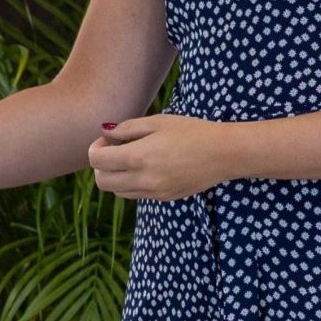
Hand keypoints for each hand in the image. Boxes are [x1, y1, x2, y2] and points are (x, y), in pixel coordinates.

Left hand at [88, 114, 231, 199]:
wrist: (224, 154)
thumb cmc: (192, 131)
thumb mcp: (158, 122)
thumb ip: (128, 128)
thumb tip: (105, 132)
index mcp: (139, 157)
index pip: (97, 161)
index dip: (96, 148)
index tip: (107, 139)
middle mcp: (144, 179)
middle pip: (102, 182)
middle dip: (100, 165)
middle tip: (114, 149)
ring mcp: (155, 192)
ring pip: (117, 192)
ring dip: (115, 176)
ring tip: (130, 158)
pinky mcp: (165, 198)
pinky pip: (136, 195)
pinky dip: (130, 183)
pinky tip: (145, 167)